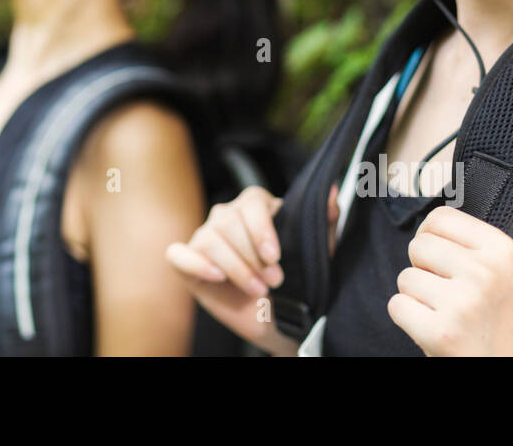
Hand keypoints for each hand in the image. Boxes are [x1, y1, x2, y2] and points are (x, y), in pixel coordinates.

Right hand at [167, 183, 340, 354]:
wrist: (280, 319)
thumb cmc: (297, 282)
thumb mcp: (318, 253)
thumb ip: (326, 222)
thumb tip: (334, 193)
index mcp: (255, 207)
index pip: (251, 201)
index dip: (261, 228)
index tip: (275, 256)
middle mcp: (226, 216)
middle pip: (228, 221)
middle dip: (251, 256)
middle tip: (273, 281)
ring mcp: (204, 237)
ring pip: (209, 239)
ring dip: (235, 268)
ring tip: (257, 289)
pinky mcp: (186, 261)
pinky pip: (177, 254)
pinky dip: (195, 263)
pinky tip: (216, 276)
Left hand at [387, 205, 512, 355]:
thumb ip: (507, 239)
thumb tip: (485, 205)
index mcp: (502, 251)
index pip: (441, 217)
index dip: (432, 235)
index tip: (438, 253)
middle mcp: (483, 273)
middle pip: (418, 245)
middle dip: (424, 268)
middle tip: (445, 290)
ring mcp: (461, 303)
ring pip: (405, 277)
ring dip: (417, 296)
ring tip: (444, 312)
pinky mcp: (440, 332)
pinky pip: (397, 306)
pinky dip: (408, 318)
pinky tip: (433, 326)